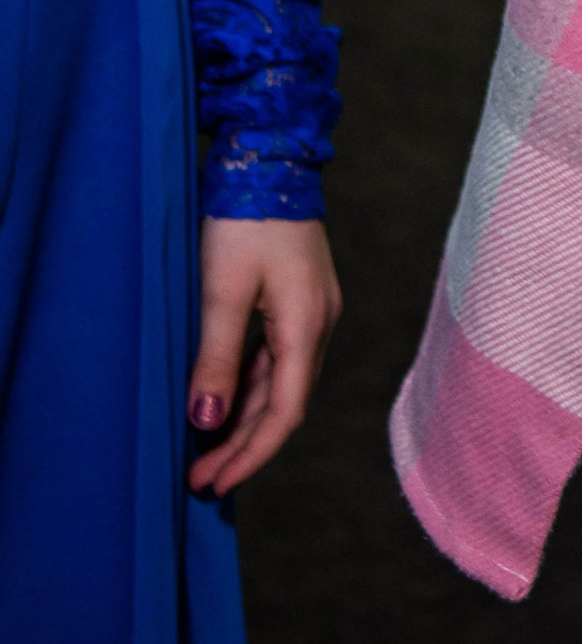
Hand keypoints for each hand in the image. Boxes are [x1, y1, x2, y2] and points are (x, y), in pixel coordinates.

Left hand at [189, 218, 341, 495]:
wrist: (269, 160)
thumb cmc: (246, 220)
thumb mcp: (223, 290)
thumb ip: (217, 359)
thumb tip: (207, 422)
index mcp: (307, 325)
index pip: (284, 412)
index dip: (250, 454)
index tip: (214, 483)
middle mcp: (319, 324)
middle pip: (283, 403)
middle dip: (243, 445)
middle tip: (200, 479)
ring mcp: (312, 311)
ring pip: (280, 383)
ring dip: (244, 419)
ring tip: (205, 451)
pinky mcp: (299, 299)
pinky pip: (276, 359)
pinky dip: (249, 387)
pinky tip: (223, 401)